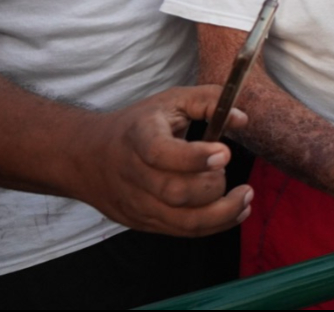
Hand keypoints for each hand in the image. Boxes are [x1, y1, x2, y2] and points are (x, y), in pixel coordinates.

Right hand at [72, 85, 252, 236]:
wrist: (87, 156)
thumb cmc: (139, 125)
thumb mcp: (170, 100)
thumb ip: (208, 101)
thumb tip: (242, 118)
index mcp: (139, 137)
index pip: (161, 153)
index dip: (195, 157)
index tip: (225, 152)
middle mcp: (134, 175)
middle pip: (177, 193)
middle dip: (214, 185)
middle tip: (225, 168)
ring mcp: (137, 203)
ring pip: (183, 221)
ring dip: (223, 213)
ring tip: (246, 196)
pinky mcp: (143, 222)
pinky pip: (183, 232)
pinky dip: (215, 225)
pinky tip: (235, 211)